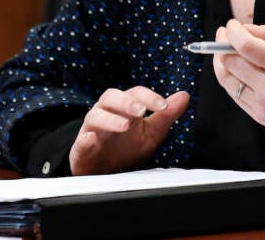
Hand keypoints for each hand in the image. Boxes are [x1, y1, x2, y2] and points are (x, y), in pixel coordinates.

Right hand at [69, 86, 189, 175]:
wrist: (105, 171)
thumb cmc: (127, 147)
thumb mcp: (152, 133)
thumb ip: (166, 115)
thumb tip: (184, 95)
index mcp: (123, 107)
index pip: (135, 93)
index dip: (149, 97)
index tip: (163, 105)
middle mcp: (106, 113)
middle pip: (111, 97)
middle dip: (127, 102)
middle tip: (141, 110)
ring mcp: (92, 129)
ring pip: (95, 116)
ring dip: (110, 119)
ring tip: (125, 125)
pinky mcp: (81, 148)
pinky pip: (80, 141)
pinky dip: (85, 139)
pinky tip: (92, 139)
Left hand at [212, 19, 264, 138]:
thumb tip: (245, 29)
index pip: (246, 46)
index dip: (232, 32)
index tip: (231, 25)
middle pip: (231, 62)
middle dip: (221, 43)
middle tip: (223, 34)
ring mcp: (263, 104)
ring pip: (227, 79)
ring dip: (220, 61)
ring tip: (224, 50)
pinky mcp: (259, 116)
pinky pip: (234, 94)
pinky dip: (229, 78)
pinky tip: (233, 69)